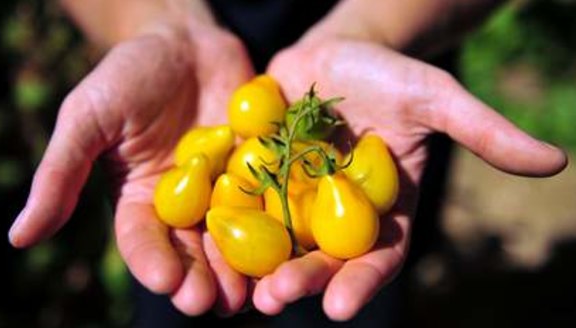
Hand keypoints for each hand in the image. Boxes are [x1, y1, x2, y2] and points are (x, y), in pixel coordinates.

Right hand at [8, 21, 253, 314]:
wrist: (185, 44)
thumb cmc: (128, 75)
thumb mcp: (89, 118)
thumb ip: (61, 174)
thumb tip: (18, 237)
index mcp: (141, 203)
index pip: (143, 242)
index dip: (153, 263)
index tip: (166, 281)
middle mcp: (186, 207)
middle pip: (194, 252)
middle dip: (202, 279)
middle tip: (213, 304)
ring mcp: (226, 193)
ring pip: (235, 240)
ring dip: (242, 270)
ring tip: (252, 294)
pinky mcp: (260, 174)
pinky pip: (271, 202)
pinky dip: (278, 227)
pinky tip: (288, 249)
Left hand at [248, 37, 566, 319]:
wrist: (340, 53)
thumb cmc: (392, 77)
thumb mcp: (436, 100)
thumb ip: (484, 132)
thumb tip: (556, 163)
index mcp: (380, 211)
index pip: (375, 256)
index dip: (362, 280)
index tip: (345, 305)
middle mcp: (334, 214)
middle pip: (318, 255)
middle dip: (301, 279)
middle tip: (277, 299)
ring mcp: (293, 196)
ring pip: (274, 237)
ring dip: (257, 262)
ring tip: (241, 284)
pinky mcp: (258, 173)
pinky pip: (240, 199)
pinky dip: (225, 217)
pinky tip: (206, 234)